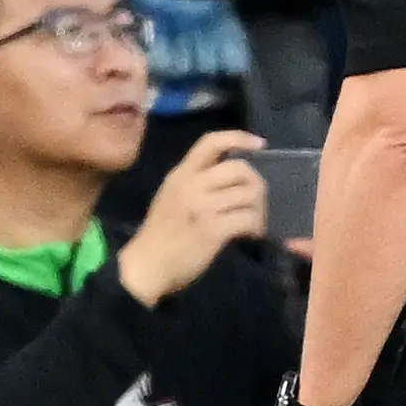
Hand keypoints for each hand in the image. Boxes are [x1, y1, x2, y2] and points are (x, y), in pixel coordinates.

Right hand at [116, 131, 267, 305]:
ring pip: (248, 195)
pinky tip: (251, 234)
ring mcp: (202, 208)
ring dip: (259, 209)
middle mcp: (191, 185)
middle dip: (256, 183)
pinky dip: (255, 226)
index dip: (239, 138)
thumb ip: (194, 182)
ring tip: (254, 222)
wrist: (146, 267)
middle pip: (239, 168)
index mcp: (180, 174)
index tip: (259, 144)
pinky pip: (247, 219)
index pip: (211, 142)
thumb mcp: (170, 196)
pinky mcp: (212, 230)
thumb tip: (232, 174)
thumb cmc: (160, 233)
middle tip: (256, 201)